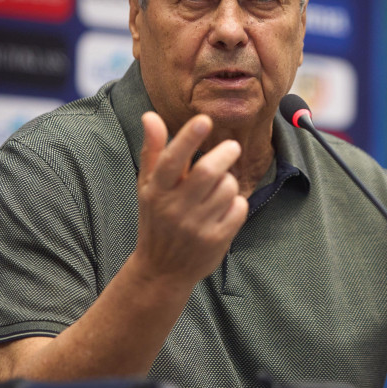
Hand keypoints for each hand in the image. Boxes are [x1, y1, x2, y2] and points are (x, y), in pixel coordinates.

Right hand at [134, 112, 248, 286]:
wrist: (162, 270)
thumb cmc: (156, 219)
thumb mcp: (148, 187)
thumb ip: (153, 151)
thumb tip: (150, 116)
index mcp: (156, 191)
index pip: (172, 160)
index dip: (188, 138)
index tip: (204, 119)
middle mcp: (174, 209)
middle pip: (207, 172)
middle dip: (225, 154)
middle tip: (232, 147)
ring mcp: (196, 226)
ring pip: (227, 188)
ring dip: (229, 181)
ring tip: (221, 186)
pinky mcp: (216, 240)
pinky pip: (238, 209)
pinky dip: (237, 203)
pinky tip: (225, 208)